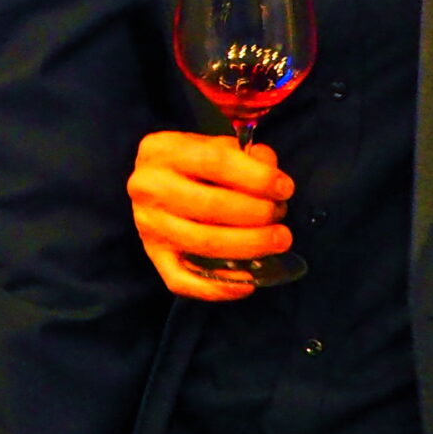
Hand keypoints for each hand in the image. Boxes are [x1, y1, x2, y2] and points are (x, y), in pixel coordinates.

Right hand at [128, 130, 293, 302]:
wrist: (156, 182)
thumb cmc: (196, 164)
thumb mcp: (216, 145)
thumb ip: (247, 155)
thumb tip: (271, 174)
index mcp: (161, 150)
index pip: (216, 162)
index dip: (258, 178)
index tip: (285, 189)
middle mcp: (147, 187)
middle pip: (211, 206)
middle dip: (259, 214)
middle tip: (281, 215)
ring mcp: (147, 224)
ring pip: (205, 244)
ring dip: (251, 246)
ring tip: (279, 241)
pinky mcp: (152, 255)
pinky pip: (182, 280)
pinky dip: (218, 287)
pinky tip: (249, 282)